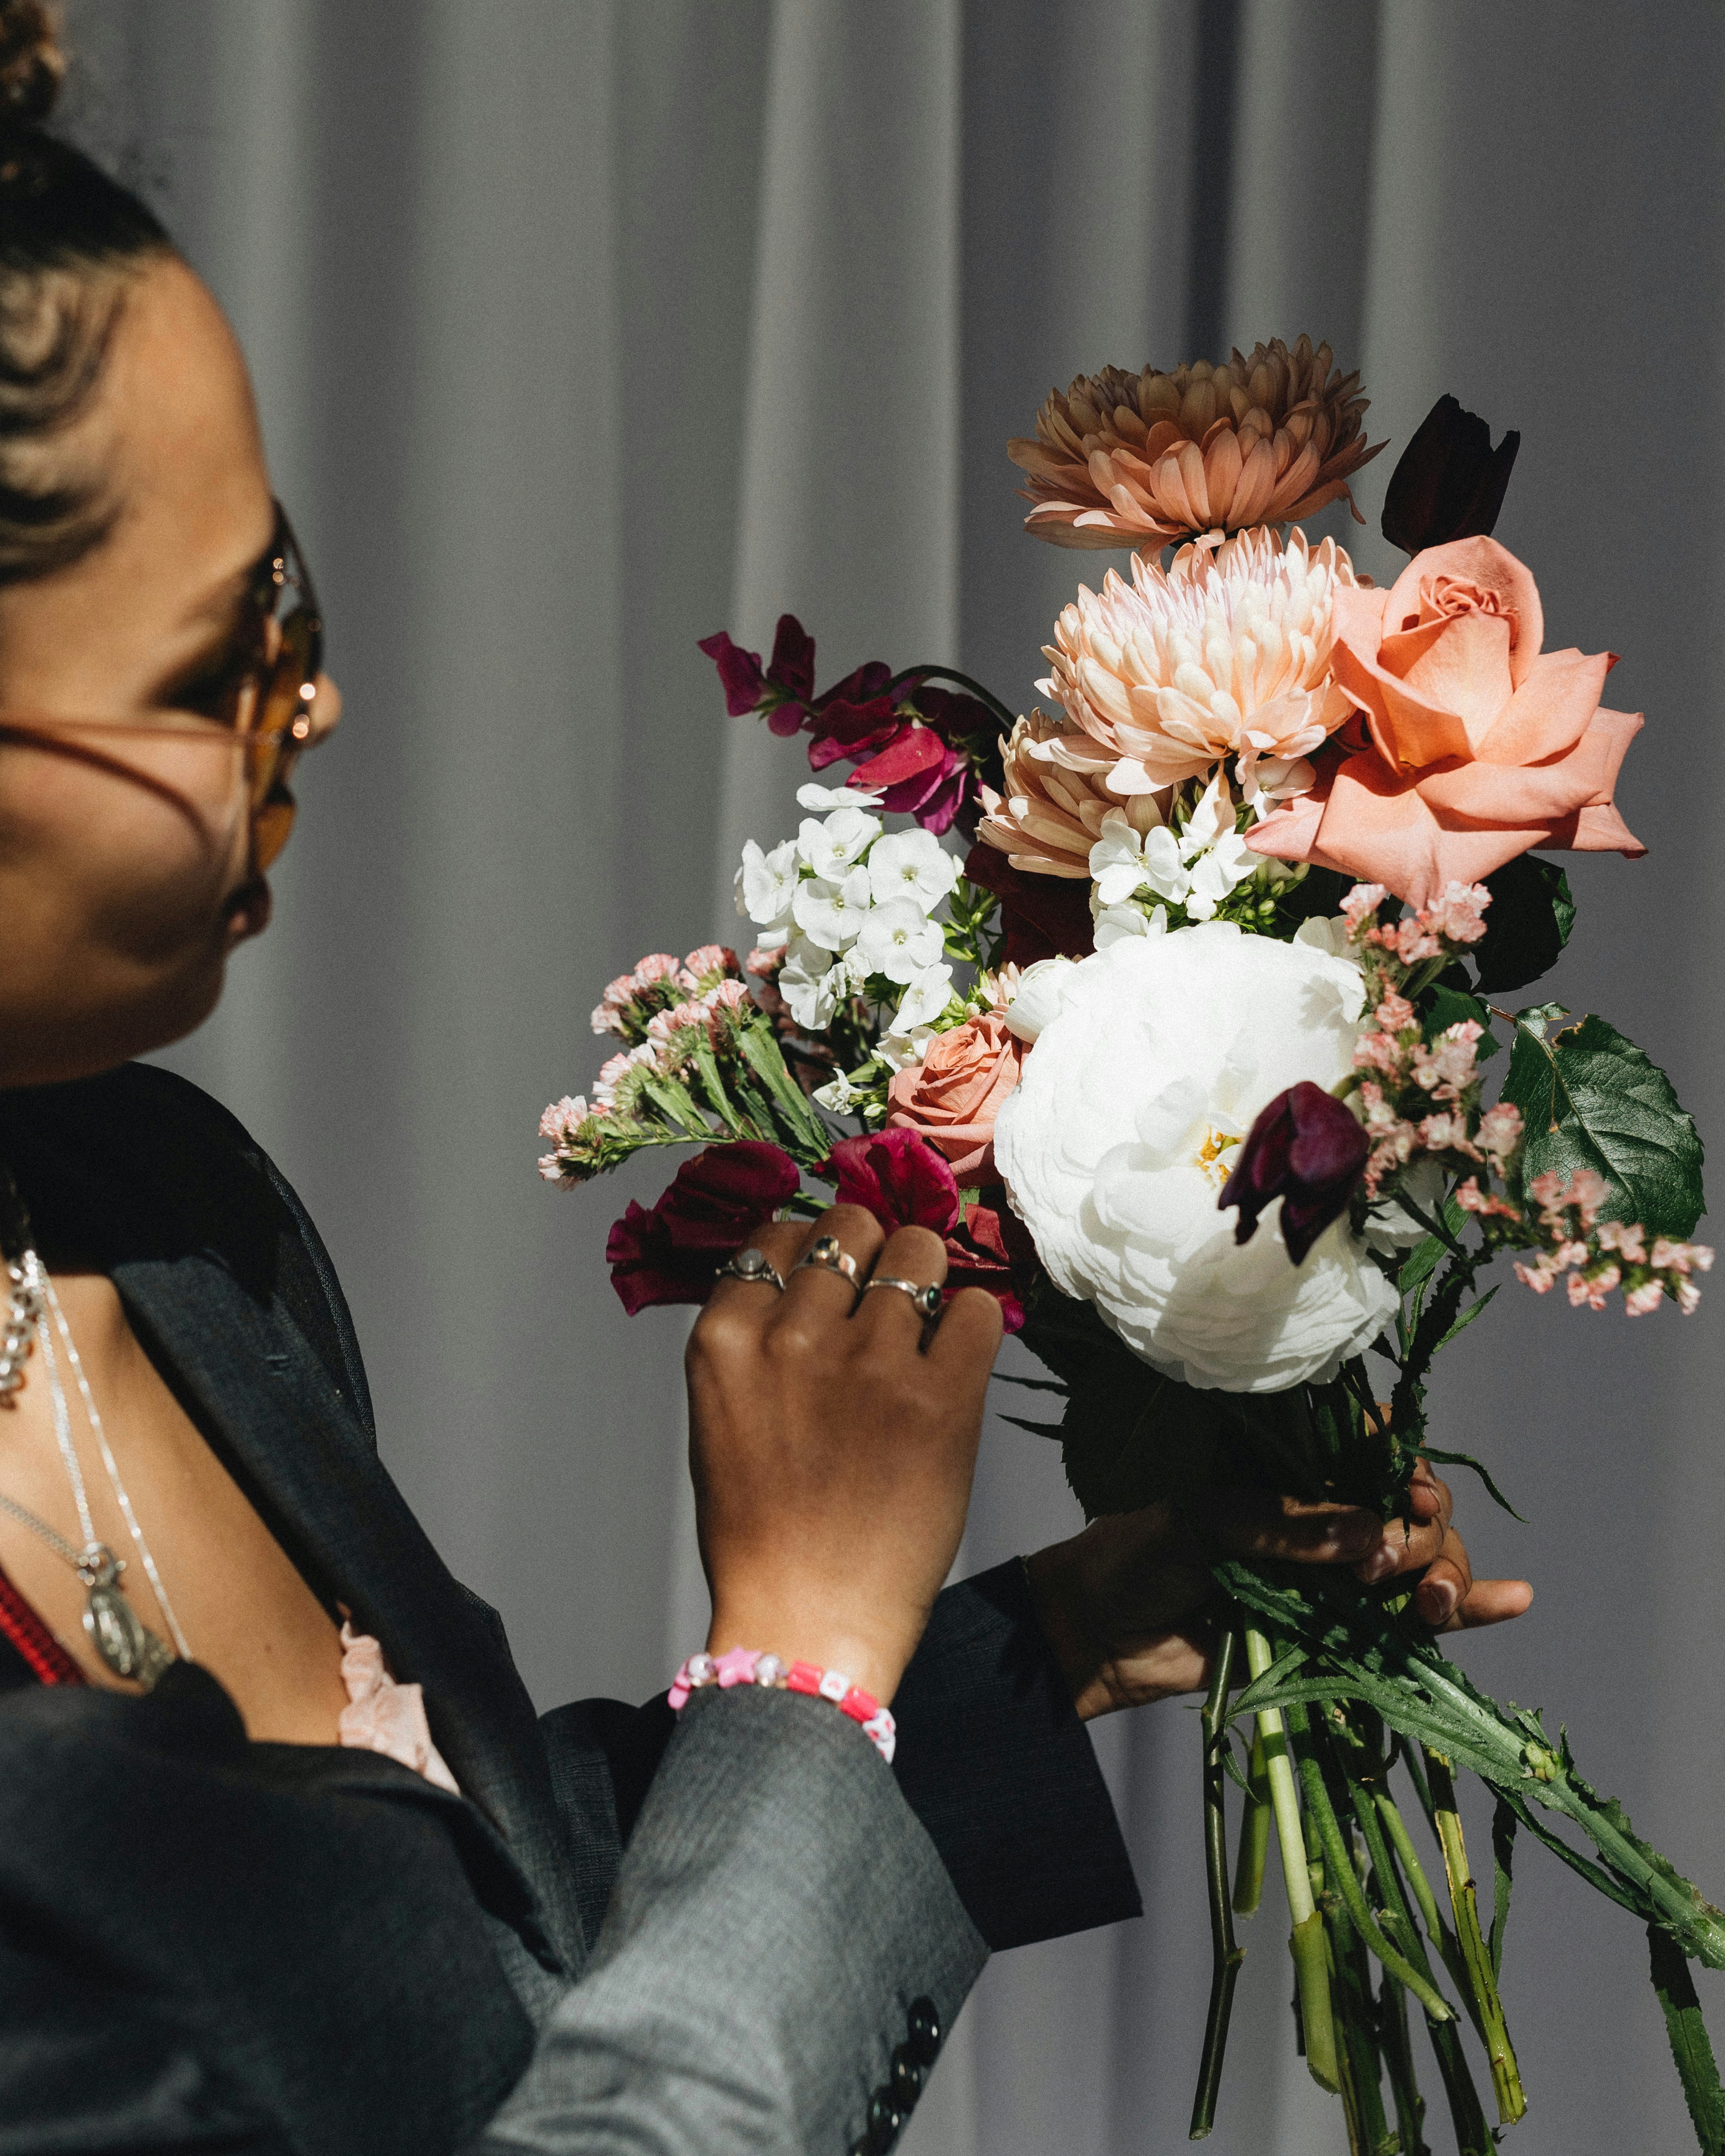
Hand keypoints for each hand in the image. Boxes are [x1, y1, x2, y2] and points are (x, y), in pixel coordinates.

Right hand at [685, 1204, 1001, 1705]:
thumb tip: (804, 1276)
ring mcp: (870, 1362)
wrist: (807, 1621)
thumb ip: (755, 1341)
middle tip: (887, 1290)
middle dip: (874, 1247)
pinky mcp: (941, 1397)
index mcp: (727, 1339)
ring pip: (918, 1251)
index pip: (778, 1234)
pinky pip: (978, 1309)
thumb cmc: (762, 1531)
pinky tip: (957, 1357)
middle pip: (851, 1225)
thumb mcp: (723, 1415)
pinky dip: (974, 1323)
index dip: (814, 1247)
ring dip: (927, 1278)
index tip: (835, 1272)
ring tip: (926, 1322)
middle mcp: (794, 1335)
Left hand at [1025, 1461, 1533, 1720]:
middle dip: (1420, 1534)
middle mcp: (1326, 1514)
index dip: (1404, 1464)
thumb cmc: (1135, 1556)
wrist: (1099, 1636)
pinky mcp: (1341, 1630)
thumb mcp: (1202, 1523)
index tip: (1406, 1488)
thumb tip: (1372, 1534)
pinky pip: (1412, 1621)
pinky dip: (1466, 1611)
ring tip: (1429, 1600)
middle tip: (1380, 1568)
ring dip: (1445, 1576)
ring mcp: (1338, 1574)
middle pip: (1414, 1509)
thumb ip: (1286, 1528)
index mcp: (1293, 1467)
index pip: (1376, 1447)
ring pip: (1424, 1563)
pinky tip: (1513, 1599)